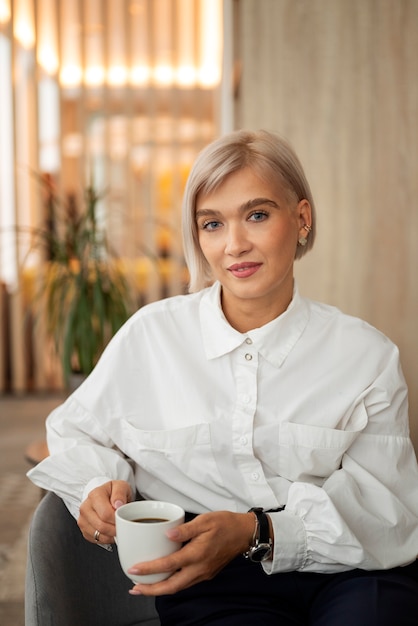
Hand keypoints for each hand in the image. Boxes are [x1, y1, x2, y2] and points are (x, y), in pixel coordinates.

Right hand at [78, 480, 132, 543]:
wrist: (105, 495)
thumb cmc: (113, 492)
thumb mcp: (120, 486)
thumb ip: (120, 493)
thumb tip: (118, 504)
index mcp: (94, 495)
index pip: (105, 514)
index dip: (117, 519)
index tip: (124, 518)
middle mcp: (85, 507)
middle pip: (101, 526)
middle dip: (115, 529)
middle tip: (123, 525)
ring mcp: (83, 520)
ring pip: (99, 534)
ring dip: (111, 535)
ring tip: (118, 527)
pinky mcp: (84, 529)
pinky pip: (96, 539)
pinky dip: (107, 538)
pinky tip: (111, 531)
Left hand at [127, 510, 255, 595]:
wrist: (244, 533)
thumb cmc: (226, 524)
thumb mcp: (205, 520)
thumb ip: (186, 528)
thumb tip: (167, 534)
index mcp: (197, 554)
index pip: (168, 565)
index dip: (149, 569)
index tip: (134, 570)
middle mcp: (199, 568)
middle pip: (171, 587)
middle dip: (151, 590)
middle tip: (134, 588)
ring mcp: (203, 573)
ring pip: (178, 587)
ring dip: (160, 589)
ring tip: (144, 586)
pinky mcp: (206, 573)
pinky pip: (185, 583)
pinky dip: (171, 584)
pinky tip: (163, 578)